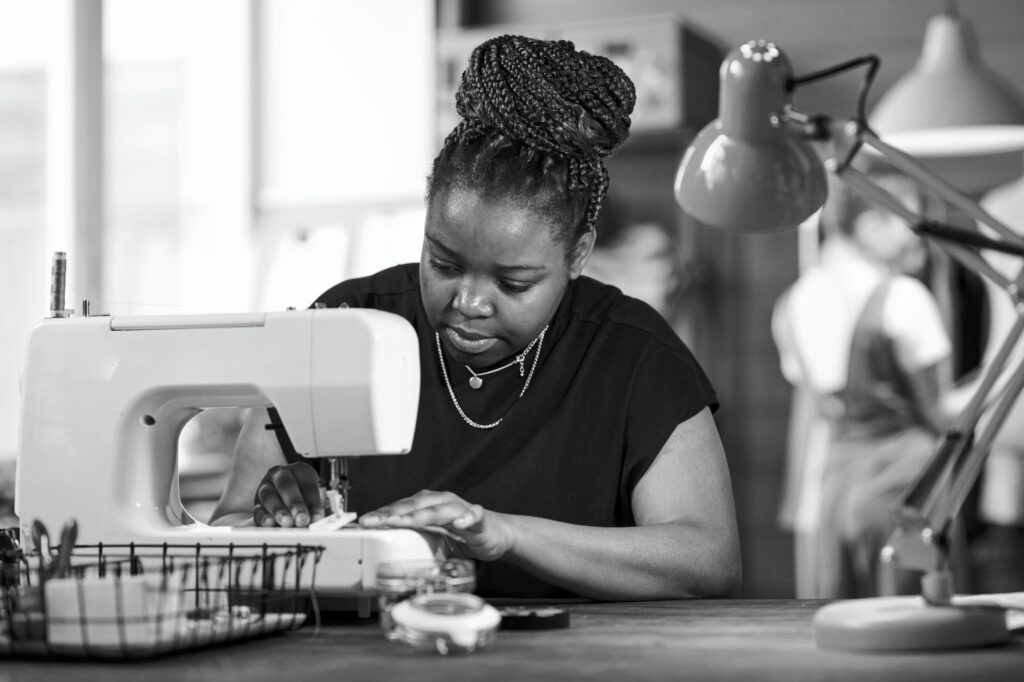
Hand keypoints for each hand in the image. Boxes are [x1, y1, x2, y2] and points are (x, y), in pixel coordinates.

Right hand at [253, 462, 323, 527]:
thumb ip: (322, 507)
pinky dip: (263, 517)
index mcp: (300, 470)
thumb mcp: (317, 498)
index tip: (317, 517)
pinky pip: (257, 508)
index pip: (308, 484)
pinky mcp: (256, 503)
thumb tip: (325, 519)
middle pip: (286, 485)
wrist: (288, 498)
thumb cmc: (306, 496)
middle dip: (295, 504)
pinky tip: (270, 523)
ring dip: (279, 510)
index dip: (313, 502)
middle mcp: (281, 475)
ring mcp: (266, 487)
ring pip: (269, 495)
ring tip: (287, 523)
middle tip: (302, 520)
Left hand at [358, 490, 515, 560]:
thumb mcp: (433, 540)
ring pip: (438, 509)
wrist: (498, 534)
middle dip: (392, 513)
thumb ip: (415, 542)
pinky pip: (473, 515)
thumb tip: (389, 554)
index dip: (382, 514)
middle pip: (414, 506)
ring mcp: (460, 508)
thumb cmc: (464, 536)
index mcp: (427, 506)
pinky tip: (459, 523)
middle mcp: (441, 502)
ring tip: (406, 522)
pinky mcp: (479, 517)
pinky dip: (466, 517)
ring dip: (421, 515)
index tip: (364, 523)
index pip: (400, 508)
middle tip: (375, 521)